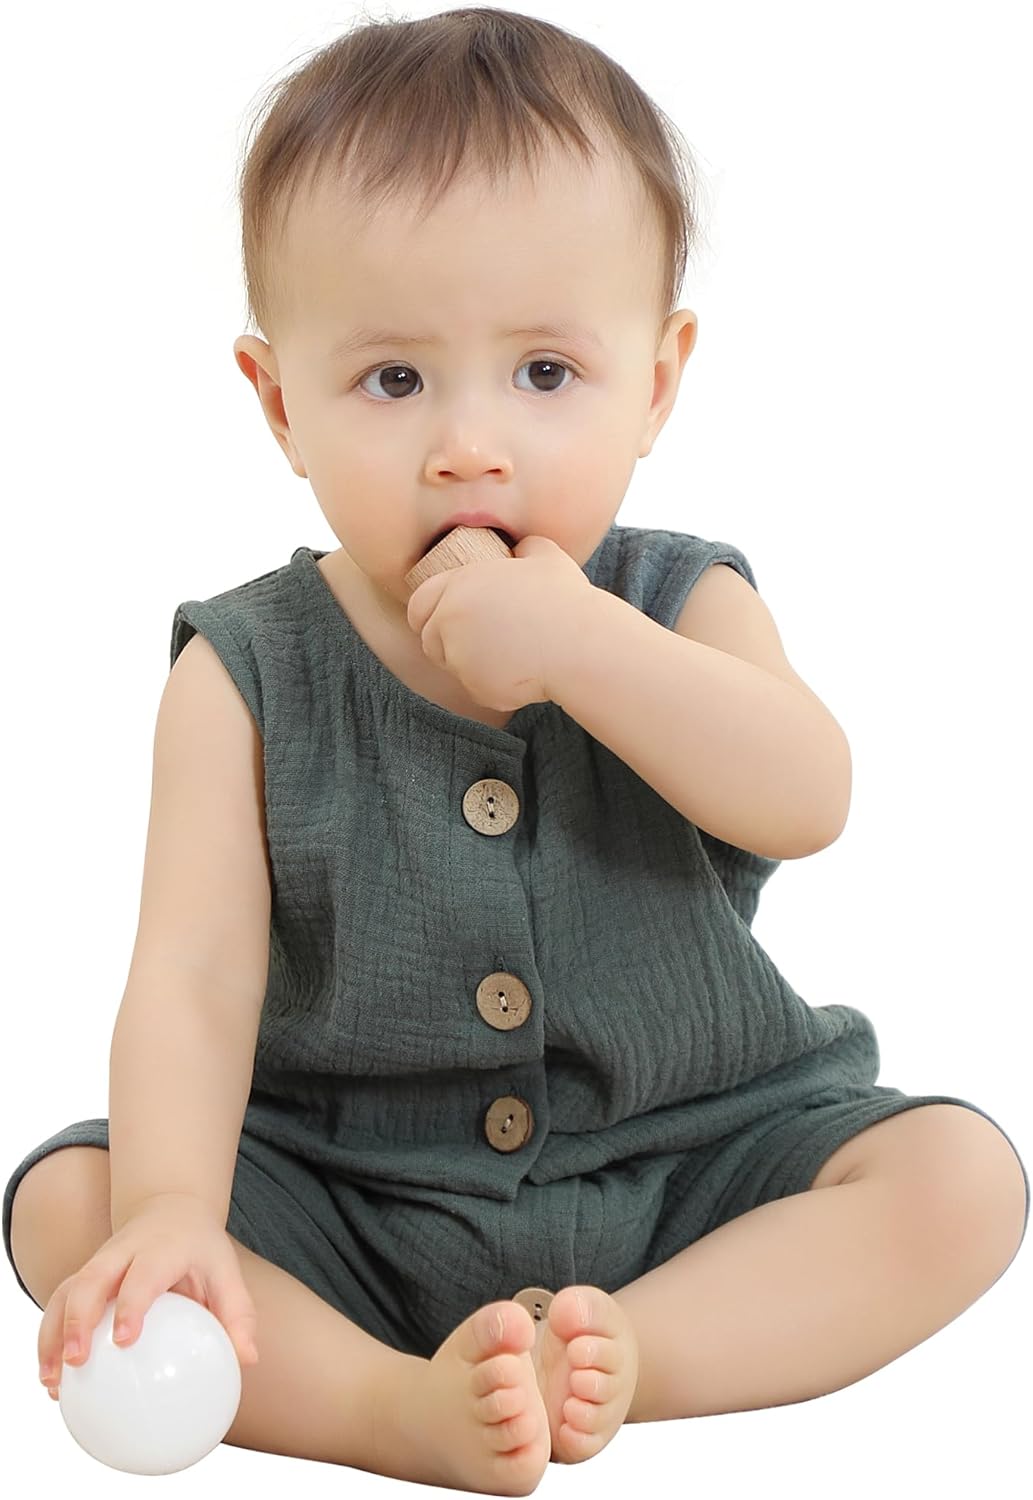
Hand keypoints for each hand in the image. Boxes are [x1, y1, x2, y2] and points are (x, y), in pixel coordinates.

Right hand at [37, 1193, 258, 1399]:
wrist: (171, 1209)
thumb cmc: (201, 1248)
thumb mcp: (226, 1270)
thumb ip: (238, 1312)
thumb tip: (247, 1358)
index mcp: (162, 1248)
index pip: (142, 1273)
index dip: (131, 1303)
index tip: (125, 1339)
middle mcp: (123, 1251)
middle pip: (91, 1278)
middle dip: (78, 1317)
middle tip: (77, 1360)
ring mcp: (99, 1261)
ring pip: (66, 1290)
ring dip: (53, 1333)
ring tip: (51, 1381)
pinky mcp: (84, 1275)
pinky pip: (60, 1303)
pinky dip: (49, 1337)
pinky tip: (50, 1377)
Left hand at [405, 534, 593, 712]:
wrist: (579, 646)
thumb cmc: (566, 598)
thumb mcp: (546, 556)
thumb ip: (523, 549)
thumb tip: (519, 550)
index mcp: (459, 585)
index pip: (419, 603)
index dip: (430, 613)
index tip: (445, 619)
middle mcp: (449, 621)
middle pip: (429, 640)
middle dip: (447, 642)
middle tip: (478, 643)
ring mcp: (459, 657)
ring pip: (453, 667)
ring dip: (471, 664)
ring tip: (508, 655)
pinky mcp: (475, 687)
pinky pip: (476, 688)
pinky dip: (493, 685)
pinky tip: (521, 672)